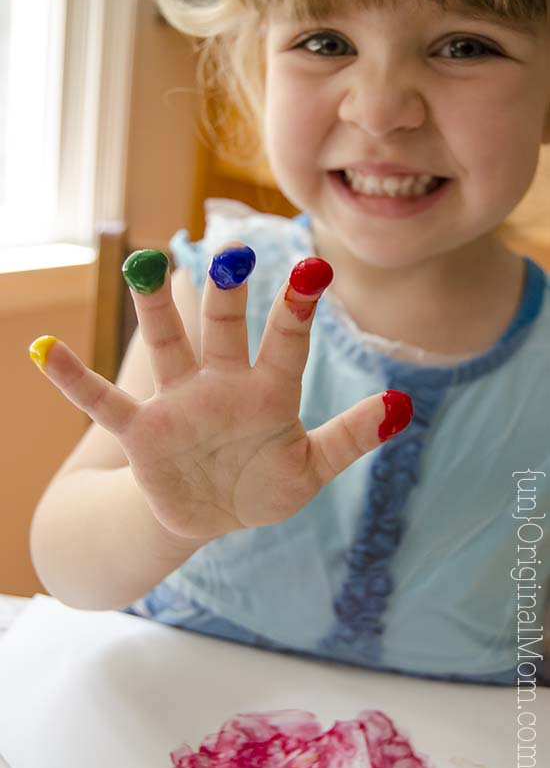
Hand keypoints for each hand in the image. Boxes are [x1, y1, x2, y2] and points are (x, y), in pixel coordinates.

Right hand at [28, 244, 411, 540]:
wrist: (215, 514)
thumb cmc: (264, 483)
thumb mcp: (311, 468)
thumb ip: (352, 437)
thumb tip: (406, 405)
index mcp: (268, 392)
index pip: (284, 343)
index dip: (297, 309)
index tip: (313, 267)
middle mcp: (221, 385)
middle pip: (222, 330)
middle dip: (225, 295)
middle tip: (231, 253)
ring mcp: (178, 404)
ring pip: (166, 348)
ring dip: (155, 311)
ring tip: (143, 265)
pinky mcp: (142, 433)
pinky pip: (104, 404)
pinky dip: (76, 381)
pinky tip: (47, 352)